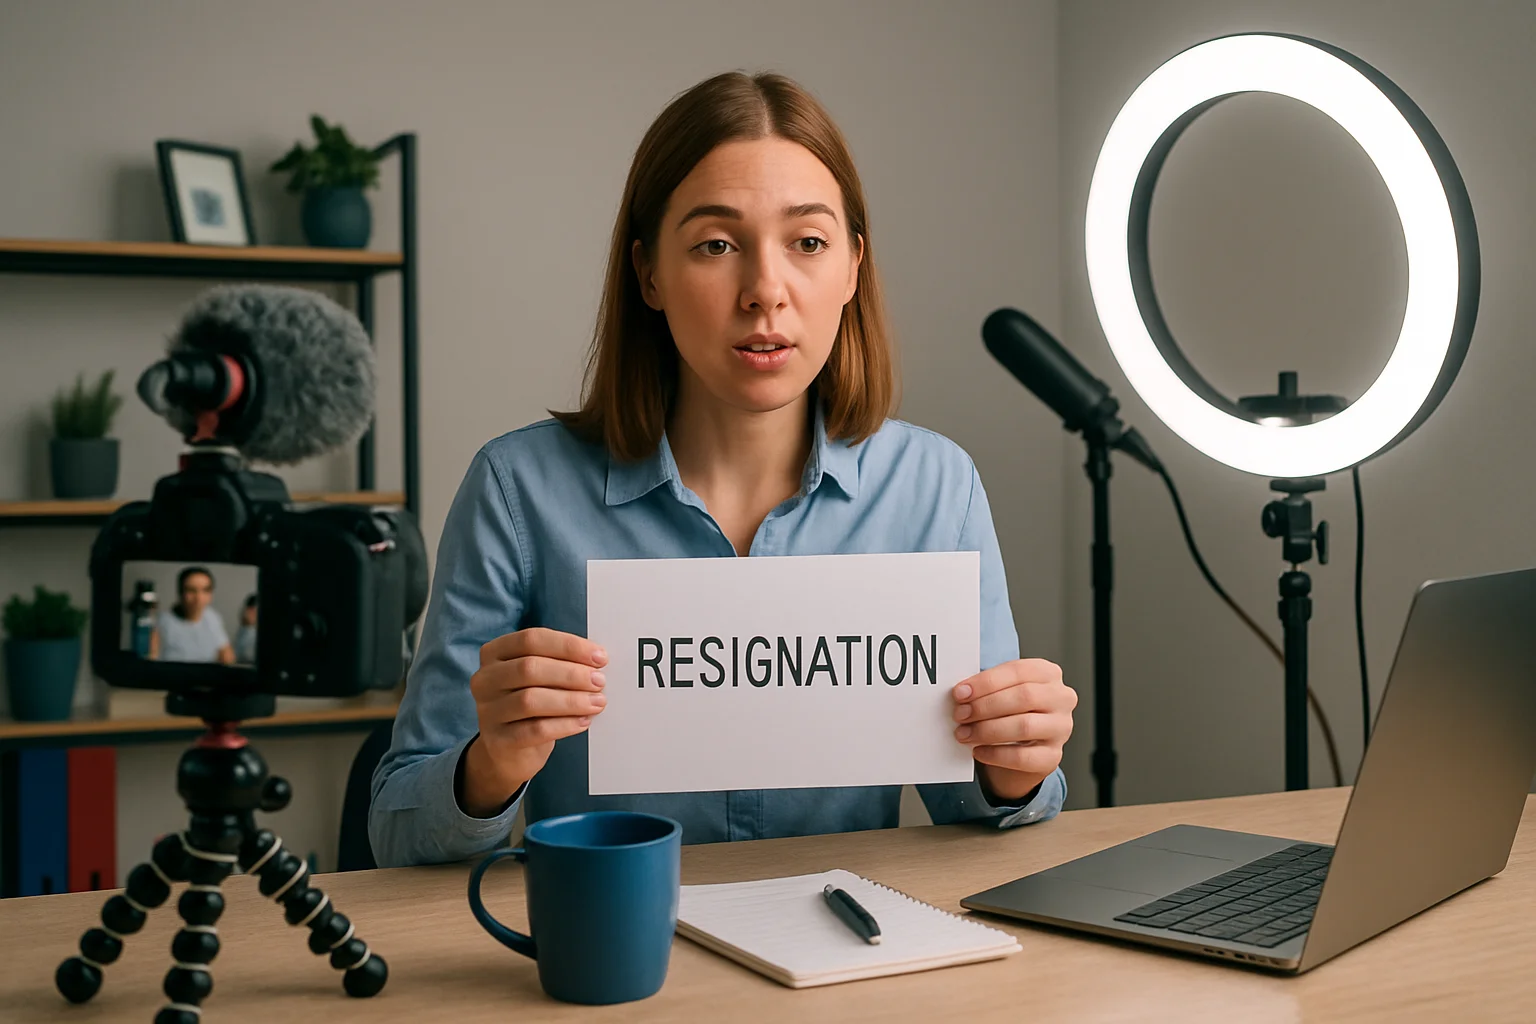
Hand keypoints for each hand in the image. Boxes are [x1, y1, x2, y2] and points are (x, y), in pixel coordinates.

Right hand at [460, 627, 607, 816]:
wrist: (510, 751)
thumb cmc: (533, 705)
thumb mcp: (541, 678)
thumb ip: (561, 664)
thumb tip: (597, 661)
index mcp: (495, 653)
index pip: (531, 639)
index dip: (568, 646)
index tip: (600, 657)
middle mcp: (485, 679)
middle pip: (529, 668)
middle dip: (571, 673)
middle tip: (600, 681)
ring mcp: (487, 711)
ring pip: (530, 700)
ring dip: (571, 700)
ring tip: (596, 702)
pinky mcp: (497, 740)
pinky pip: (534, 730)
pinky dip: (564, 724)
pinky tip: (584, 722)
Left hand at [952, 658, 1075, 804]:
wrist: (1024, 748)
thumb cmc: (1011, 712)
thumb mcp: (1003, 692)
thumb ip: (987, 689)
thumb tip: (961, 694)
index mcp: (1048, 673)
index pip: (1018, 671)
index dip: (986, 682)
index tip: (961, 692)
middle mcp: (1061, 698)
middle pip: (1023, 697)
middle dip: (985, 706)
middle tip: (961, 714)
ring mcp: (1061, 728)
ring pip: (1024, 726)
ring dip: (987, 730)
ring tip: (965, 733)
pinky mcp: (1053, 756)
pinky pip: (1022, 757)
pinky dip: (995, 754)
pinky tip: (978, 751)